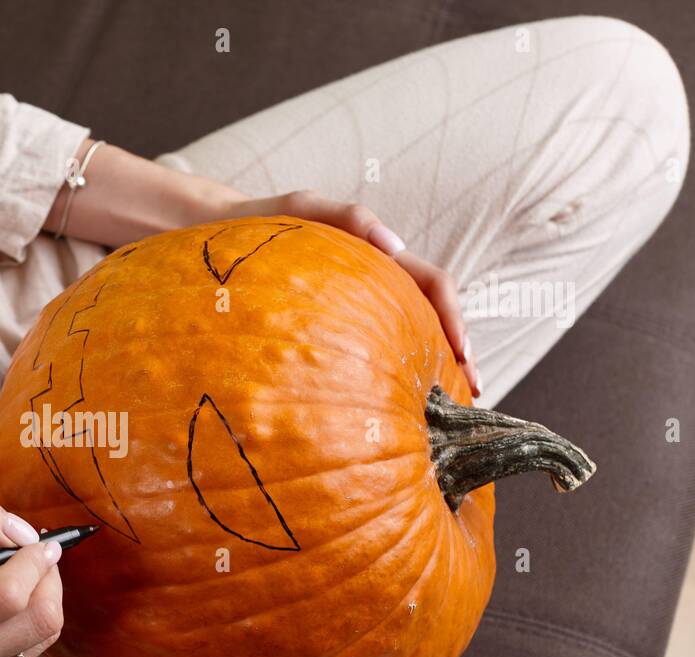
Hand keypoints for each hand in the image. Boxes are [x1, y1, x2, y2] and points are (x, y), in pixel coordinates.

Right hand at [0, 489, 62, 656]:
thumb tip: (22, 533)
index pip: (6, 597)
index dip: (34, 562)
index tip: (38, 540)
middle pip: (38, 622)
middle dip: (49, 578)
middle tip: (37, 555)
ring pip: (41, 638)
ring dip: (42, 598)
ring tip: (17, 576)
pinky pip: (28, 656)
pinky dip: (24, 624)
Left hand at [232, 191, 480, 396]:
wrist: (224, 236)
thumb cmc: (264, 221)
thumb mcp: (301, 208)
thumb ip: (347, 217)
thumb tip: (394, 245)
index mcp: (379, 256)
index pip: (434, 286)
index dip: (455, 319)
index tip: (463, 357)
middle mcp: (376, 284)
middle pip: (432, 319)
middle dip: (457, 355)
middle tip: (470, 398)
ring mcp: (357, 307)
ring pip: (409, 338)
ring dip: (432, 369)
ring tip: (446, 410)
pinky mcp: (336, 327)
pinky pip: (372, 350)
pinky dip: (392, 375)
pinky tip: (392, 407)